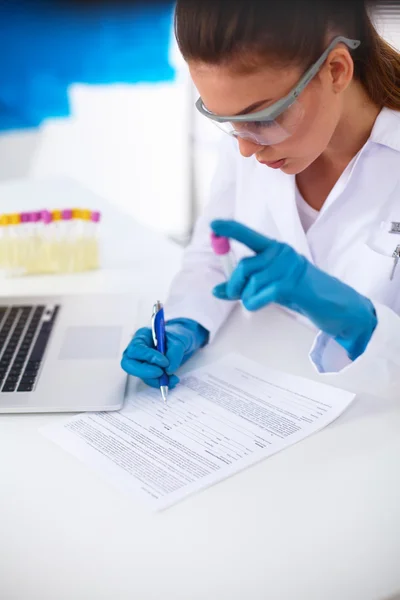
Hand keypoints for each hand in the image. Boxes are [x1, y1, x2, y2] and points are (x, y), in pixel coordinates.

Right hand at [121, 318, 208, 388]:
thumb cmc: (178, 335)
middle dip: (144, 372)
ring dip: (157, 380)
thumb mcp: (179, 340)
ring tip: (173, 378)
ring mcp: (142, 361)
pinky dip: (161, 383)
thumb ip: (174, 353)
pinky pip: (150, 380)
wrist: (184, 340)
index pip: (136, 349)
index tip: (164, 362)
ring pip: (141, 375)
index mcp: (142, 336)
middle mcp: (138, 350)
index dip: (148, 357)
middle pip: (129, 364)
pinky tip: (172, 380)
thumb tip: (168, 370)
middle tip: (161, 374)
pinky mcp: (148, 371)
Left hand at [211, 220, 376, 360]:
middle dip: (234, 284)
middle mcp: (282, 254)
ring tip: (259, 302)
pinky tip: (260, 305)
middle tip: (238, 295)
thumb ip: (244, 286)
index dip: (230, 230)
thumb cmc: (301, 293)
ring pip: (250, 283)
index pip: (249, 236)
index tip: (213, 225)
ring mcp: (288, 267)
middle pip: (244, 266)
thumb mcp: (269, 286)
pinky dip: (253, 304)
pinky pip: (258, 295)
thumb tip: (216, 290)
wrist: (335, 306)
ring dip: (248, 298)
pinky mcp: (291, 284)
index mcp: (276, 250)